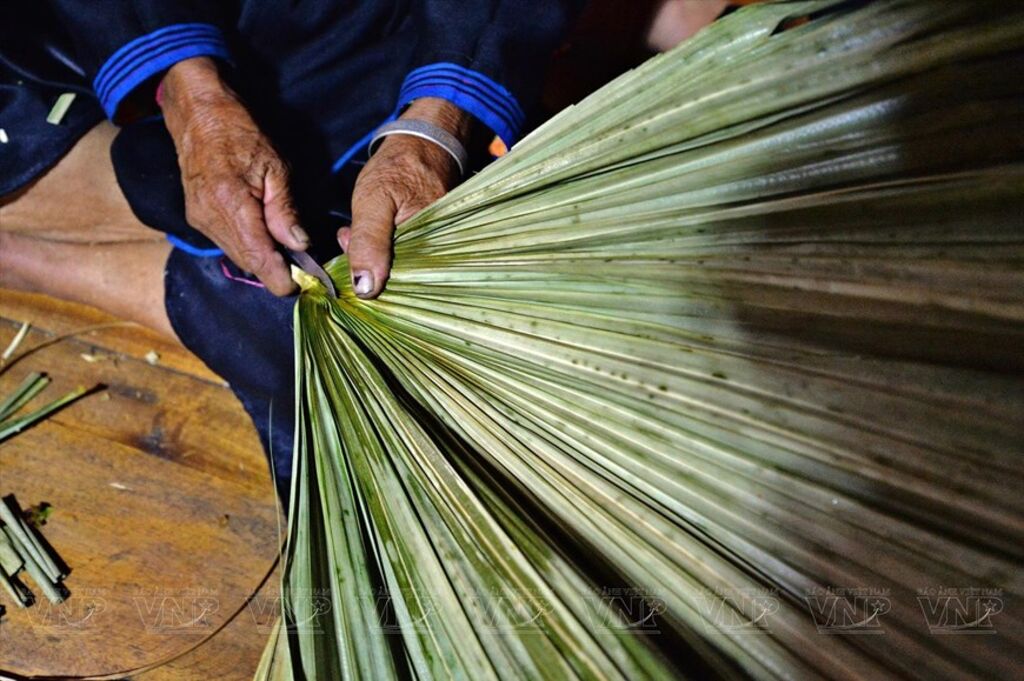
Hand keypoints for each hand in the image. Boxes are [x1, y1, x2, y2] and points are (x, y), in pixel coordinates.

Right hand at [161, 57, 306, 295]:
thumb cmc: (240, 132)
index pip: (258, 257)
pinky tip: (264, 235)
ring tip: (286, 249)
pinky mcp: (196, 217)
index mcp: (230, 203)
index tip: (299, 285)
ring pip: (237, 255)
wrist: (197, 114)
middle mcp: (209, 217)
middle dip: (275, 270)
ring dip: (262, 259)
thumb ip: (285, 210)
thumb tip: (300, 245)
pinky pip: (227, 243)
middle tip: (302, 267)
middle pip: (248, 262)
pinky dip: (248, 246)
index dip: (280, 278)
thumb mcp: (275, 166)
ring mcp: (199, 219)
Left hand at [338, 98, 472, 298]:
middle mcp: (439, 256)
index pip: (399, 286)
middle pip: (396, 280)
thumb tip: (365, 289)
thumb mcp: (374, 201)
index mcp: (432, 249)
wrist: (422, 145)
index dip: (368, 277)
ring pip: (394, 270)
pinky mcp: (426, 244)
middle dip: (366, 263)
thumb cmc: (399, 168)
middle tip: (349, 237)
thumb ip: (369, 242)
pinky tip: (370, 233)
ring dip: (370, 256)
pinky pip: (400, 258)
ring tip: (357, 231)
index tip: (348, 254)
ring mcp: (434, 250)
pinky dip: (379, 249)